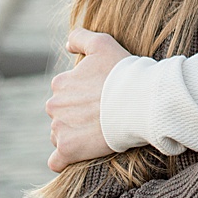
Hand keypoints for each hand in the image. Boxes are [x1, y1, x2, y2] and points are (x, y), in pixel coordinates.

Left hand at [46, 27, 130, 171]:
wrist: (143, 101)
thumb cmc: (126, 72)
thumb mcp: (104, 44)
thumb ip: (80, 37)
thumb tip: (67, 45)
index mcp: (61, 83)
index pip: (65, 93)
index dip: (84, 95)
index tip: (104, 96)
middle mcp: (54, 105)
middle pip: (61, 114)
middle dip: (77, 115)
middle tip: (104, 114)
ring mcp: (60, 128)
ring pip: (61, 134)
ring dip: (75, 134)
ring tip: (101, 131)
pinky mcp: (68, 149)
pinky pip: (57, 160)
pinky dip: (64, 159)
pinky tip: (79, 153)